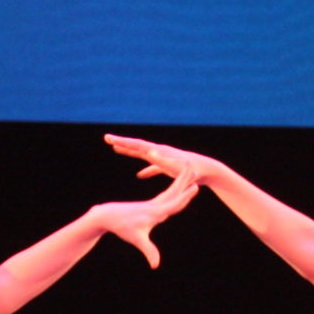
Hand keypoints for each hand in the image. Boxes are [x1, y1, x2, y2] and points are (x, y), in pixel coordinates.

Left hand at [86, 175, 198, 267]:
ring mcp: (152, 205)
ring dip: (180, 183)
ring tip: (189, 174)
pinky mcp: (148, 206)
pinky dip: (173, 191)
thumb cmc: (121, 227)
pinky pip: (165, 196)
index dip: (186, 196)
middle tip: (193, 166)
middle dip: (183, 179)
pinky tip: (176, 191)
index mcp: (155, 212)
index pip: (174, 203)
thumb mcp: (136, 239)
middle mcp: (155, 206)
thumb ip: (148, 251)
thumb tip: (155, 265)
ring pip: (170, 192)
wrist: (107, 215)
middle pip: (173, 191)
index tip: (196, 186)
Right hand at [103, 133, 218, 189]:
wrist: (207, 170)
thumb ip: (162, 160)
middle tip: (107, 138)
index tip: (110, 140)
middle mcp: (159, 152)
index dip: (123, 142)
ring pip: (142, 153)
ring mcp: (163, 157)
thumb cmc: (192, 171)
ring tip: (115, 148)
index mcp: (159, 152)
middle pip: (137, 145)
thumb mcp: (177, 167)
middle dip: (122, 142)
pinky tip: (139, 175)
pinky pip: (152, 165)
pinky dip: (144, 168)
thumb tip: (149, 151)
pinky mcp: (168, 165)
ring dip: (130, 150)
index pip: (138, 145)